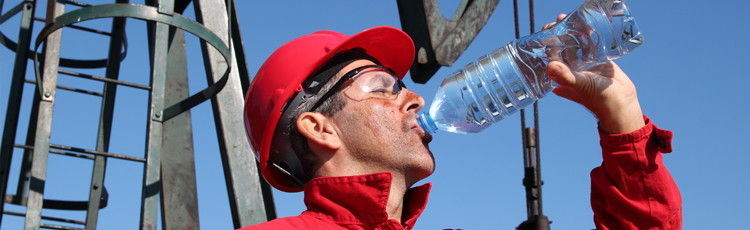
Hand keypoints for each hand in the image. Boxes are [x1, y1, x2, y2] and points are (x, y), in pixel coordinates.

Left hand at [543, 14, 644, 133]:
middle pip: (562, 48)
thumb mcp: (580, 86)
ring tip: (570, 19)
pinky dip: (588, 36)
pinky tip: (586, 25)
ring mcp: (585, 64)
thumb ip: (565, 77)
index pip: (550, 56)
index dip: (546, 44)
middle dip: (559, 34)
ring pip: (576, 45)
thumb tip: (550, 66)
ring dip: (573, 33)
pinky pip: (591, 45)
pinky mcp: (599, 60)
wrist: (621, 103)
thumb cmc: (598, 100)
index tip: (545, 30)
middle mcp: (571, 69)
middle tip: (559, 20)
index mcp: (562, 76)